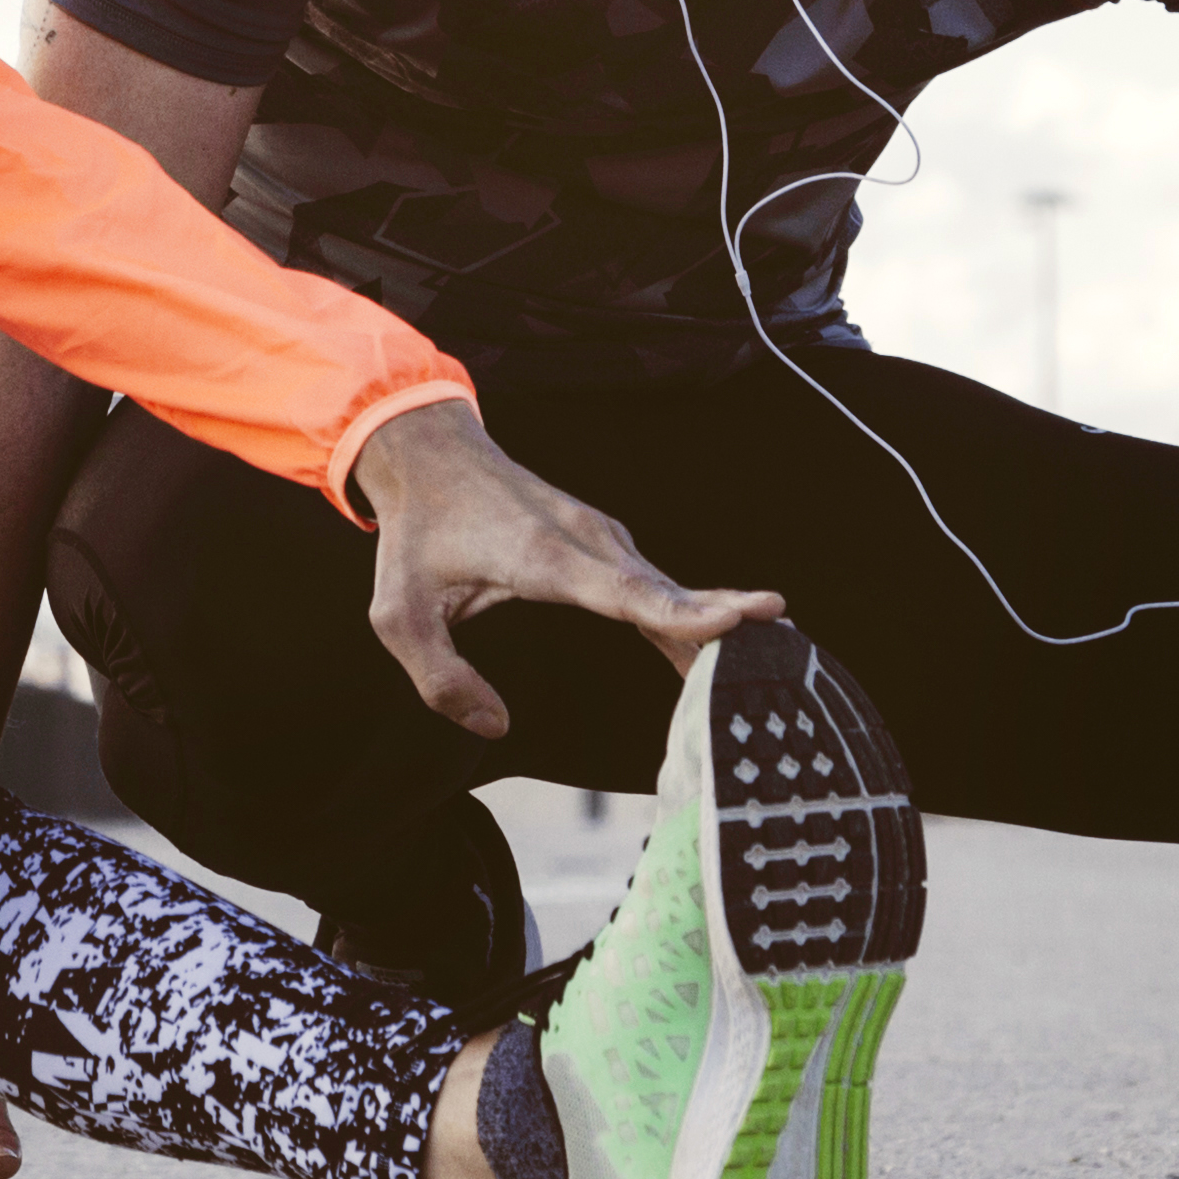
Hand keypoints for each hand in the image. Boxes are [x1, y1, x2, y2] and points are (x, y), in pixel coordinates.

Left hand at [346, 397, 781, 737]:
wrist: (429, 452)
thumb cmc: (416, 534)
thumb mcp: (398, 614)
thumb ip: (440, 678)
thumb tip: (496, 726)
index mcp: (544, 555)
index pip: (628, 592)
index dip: (686, 612)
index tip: (744, 616)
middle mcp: (586, 541)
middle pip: (666, 591)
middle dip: (724, 618)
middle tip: (781, 643)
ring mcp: (600, 538)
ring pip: (666, 588)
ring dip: (713, 620)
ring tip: (768, 656)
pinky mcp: (602, 543)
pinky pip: (653, 585)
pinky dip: (687, 613)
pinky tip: (717, 644)